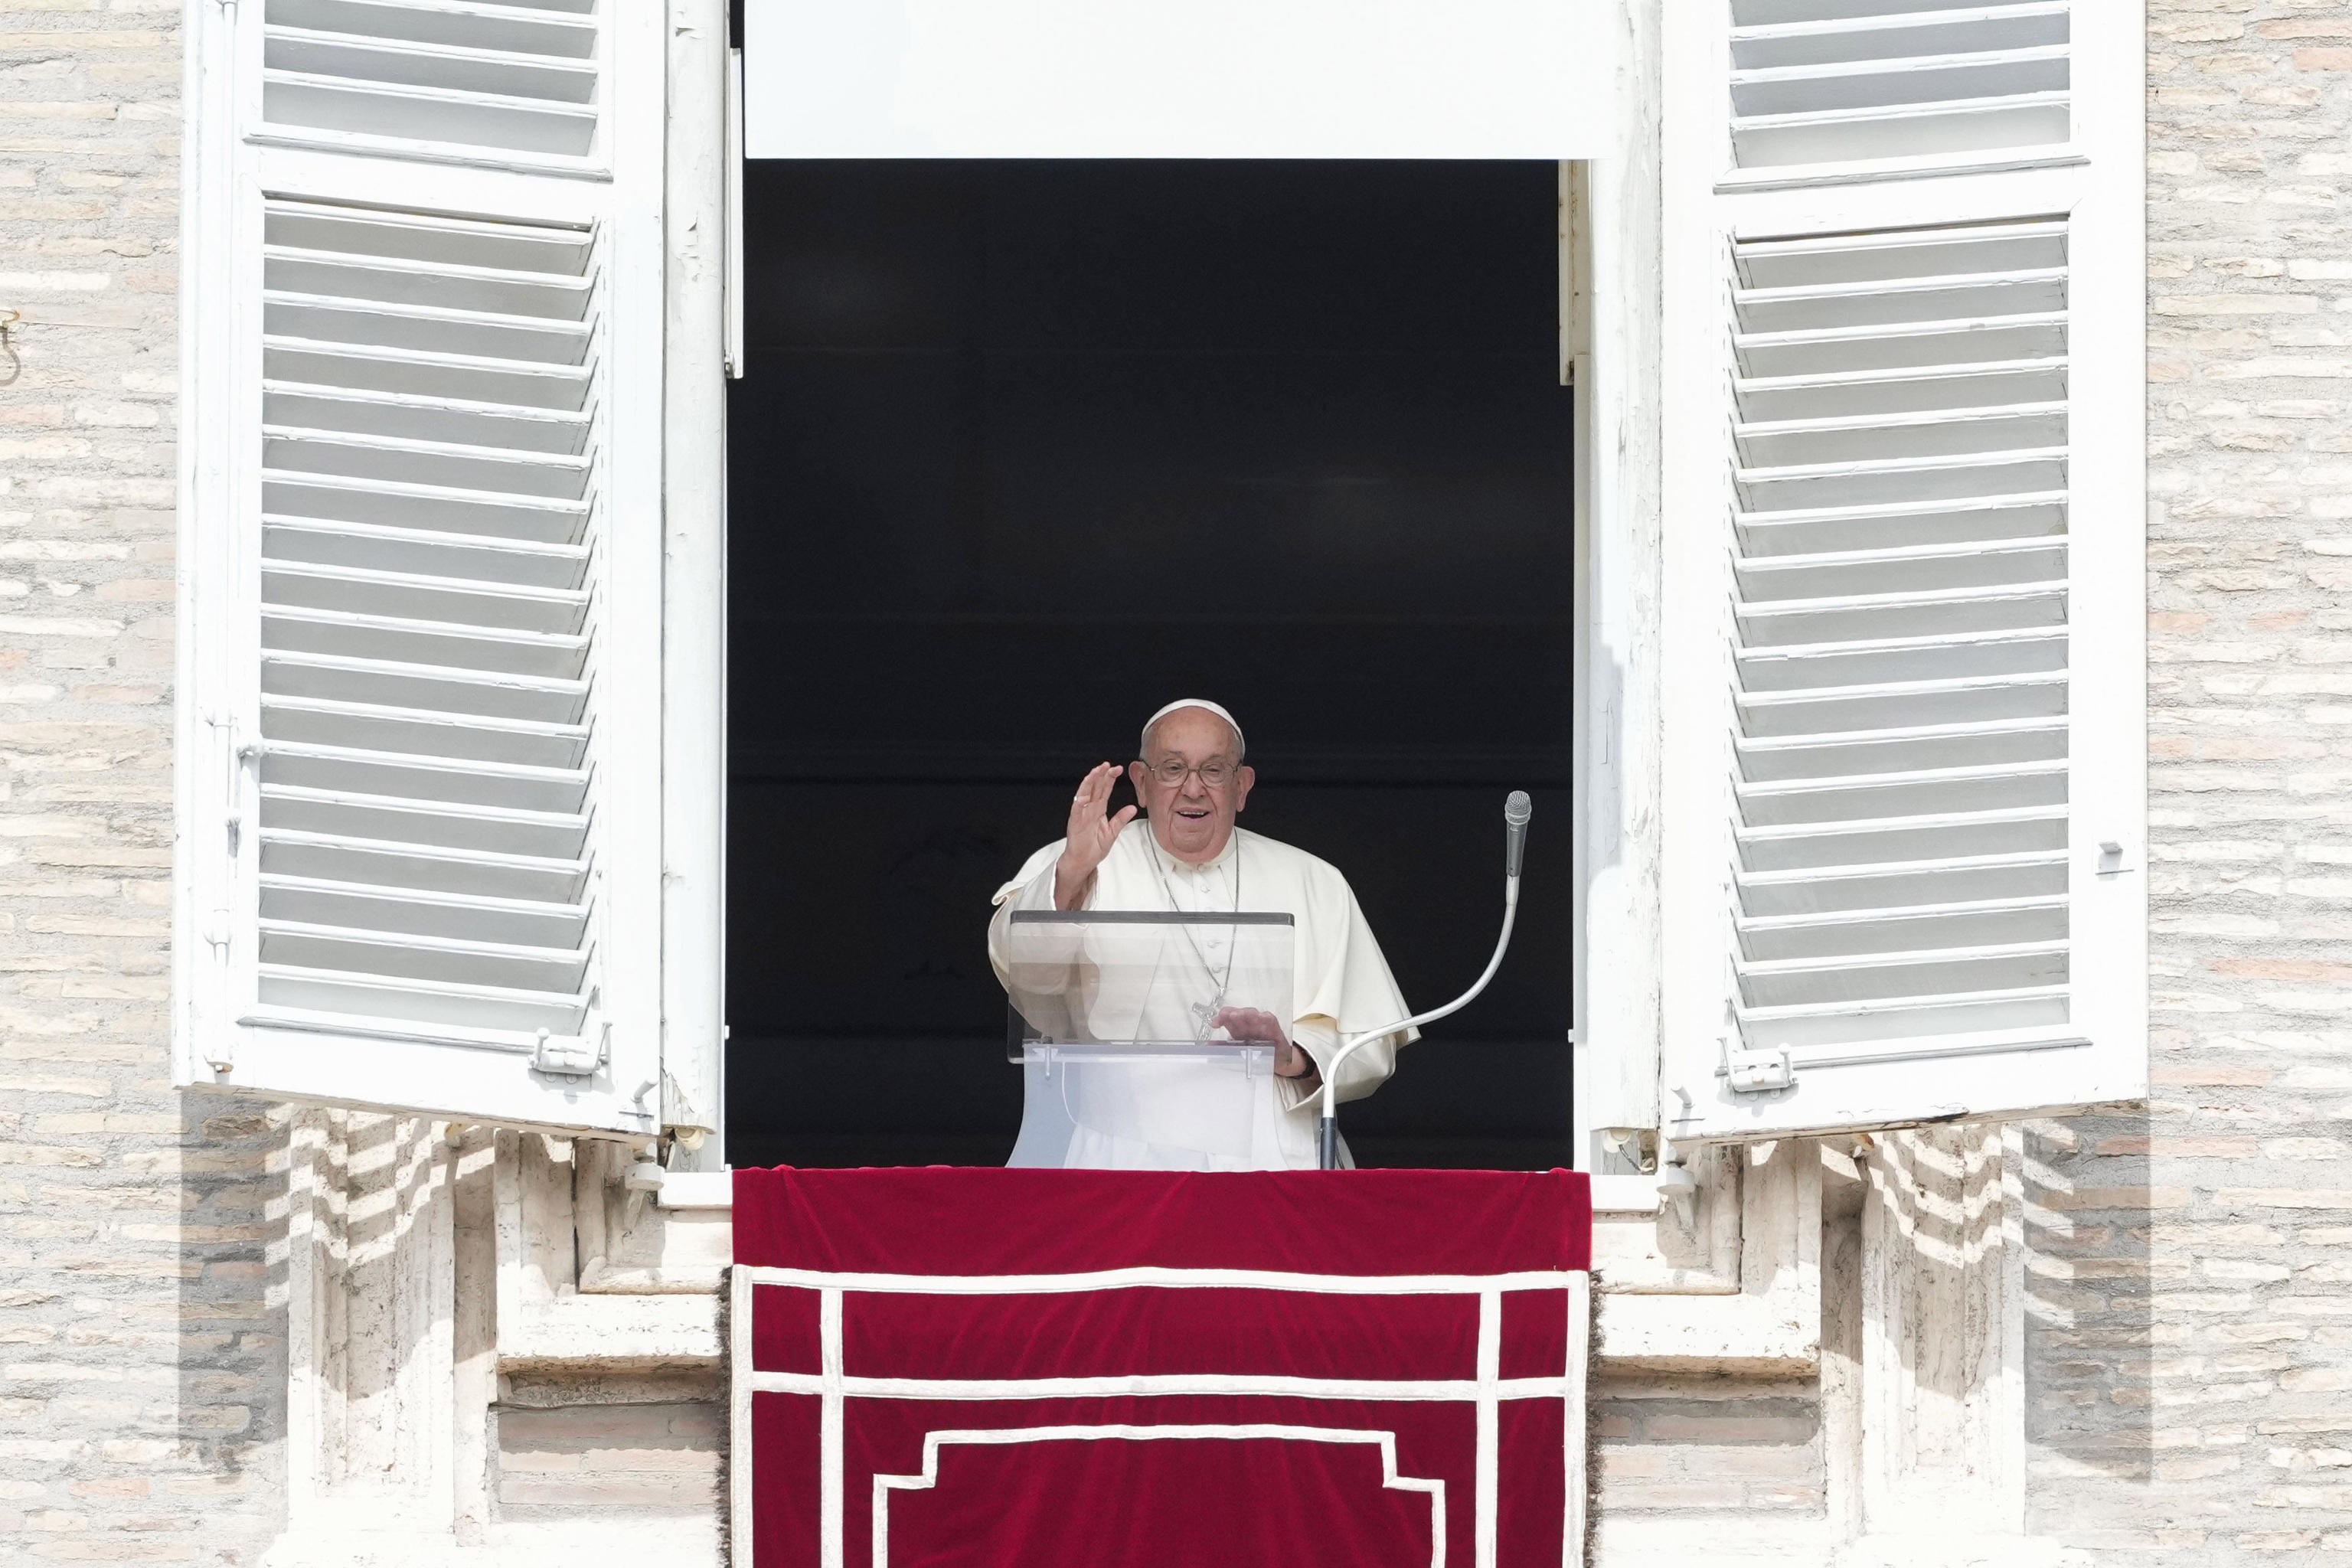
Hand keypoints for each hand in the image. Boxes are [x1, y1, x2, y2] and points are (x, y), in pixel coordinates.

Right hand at [1054, 763, 1136, 908]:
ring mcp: (1081, 814)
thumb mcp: (1112, 832)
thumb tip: (1133, 807)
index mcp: (1099, 809)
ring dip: (1089, 783)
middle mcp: (1089, 809)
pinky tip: (1083, 796)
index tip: (1118, 768)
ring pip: (1084, 795)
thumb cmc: (1095, 847)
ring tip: (1095, 772)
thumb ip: (1121, 819)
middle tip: (1108, 765)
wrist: (1084, 861)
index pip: (1104, 790)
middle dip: (1100, 775)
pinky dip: (1079, 803)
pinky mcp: (1075, 823)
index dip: (1110, 778)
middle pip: (1095, 788)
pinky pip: (1076, 811)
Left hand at [1213, 1007, 1318, 1081]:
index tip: (1215, 1024)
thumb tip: (1210, 1046)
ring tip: (1237, 1015)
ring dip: (1245, 1013)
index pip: (1227, 1019)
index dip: (1221, 1019)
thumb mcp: (1239, 1051)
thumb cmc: (1257, 1051)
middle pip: (1239, 1014)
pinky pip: (1270, 1020)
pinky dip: (1266, 1018)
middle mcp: (1248, 1023)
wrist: (1277, 1059)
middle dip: (1232, 1013)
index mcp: (1237, 1028)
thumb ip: (1225, 1048)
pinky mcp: (1273, 1028)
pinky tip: (1262, 1017)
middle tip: (1226, 1016)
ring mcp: (1260, 1024)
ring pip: (1252, 1014)